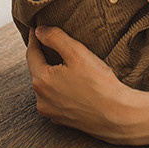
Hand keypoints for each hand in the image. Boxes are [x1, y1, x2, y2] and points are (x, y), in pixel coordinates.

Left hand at [26, 27, 145, 143]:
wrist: (117, 115)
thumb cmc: (98, 82)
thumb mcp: (77, 52)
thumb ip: (55, 38)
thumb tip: (38, 31)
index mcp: (41, 81)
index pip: (31, 53)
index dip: (34, 38)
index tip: (35, 27)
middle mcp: (41, 99)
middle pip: (36, 70)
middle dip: (41, 55)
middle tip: (47, 41)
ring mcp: (50, 112)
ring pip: (45, 86)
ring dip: (49, 73)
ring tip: (60, 61)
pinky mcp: (61, 120)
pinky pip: (54, 98)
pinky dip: (57, 88)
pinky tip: (70, 82)